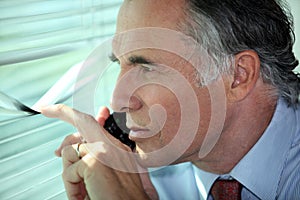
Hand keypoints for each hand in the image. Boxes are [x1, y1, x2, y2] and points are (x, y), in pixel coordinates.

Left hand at [41, 104, 157, 199]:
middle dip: (65, 139)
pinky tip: (83, 195)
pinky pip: (68, 171)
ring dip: (71, 174)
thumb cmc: (121, 197)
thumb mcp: (110, 173)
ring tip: (83, 189)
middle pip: (79, 126)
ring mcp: (104, 150)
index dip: (70, 113)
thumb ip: (96, 156)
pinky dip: (71, 187)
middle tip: (56, 146)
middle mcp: (113, 145)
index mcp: (118, 147)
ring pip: (70, 152)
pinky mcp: (95, 162)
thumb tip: (73, 148)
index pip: (93, 122)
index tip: (52, 108)